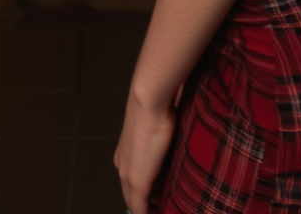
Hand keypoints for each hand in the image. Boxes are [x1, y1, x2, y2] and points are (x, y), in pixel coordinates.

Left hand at [113, 88, 178, 213]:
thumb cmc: (158, 105)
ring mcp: (128, 175)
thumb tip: (177, 144)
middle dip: (149, 204)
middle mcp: (123, 165)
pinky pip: (140, 209)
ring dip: (152, 206)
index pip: (133, 183)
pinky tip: (162, 213)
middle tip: (166, 206)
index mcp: (125, 154)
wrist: (149, 98)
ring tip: (169, 207)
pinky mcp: (137, 181)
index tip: (160, 198)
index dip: (146, 194)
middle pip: (132, 196)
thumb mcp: (159, 127)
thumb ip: (161, 143)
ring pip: (136, 202)